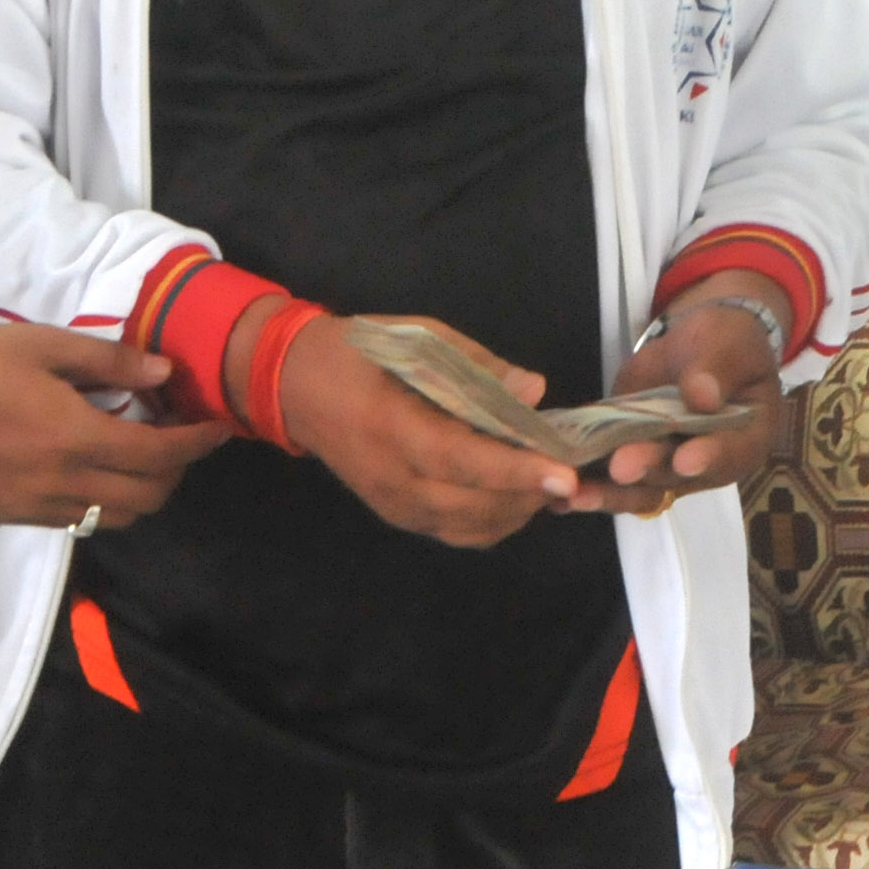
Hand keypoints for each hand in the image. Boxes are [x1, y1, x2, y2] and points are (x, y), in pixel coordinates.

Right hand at [0, 324, 229, 528]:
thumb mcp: (43, 346)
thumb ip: (109, 361)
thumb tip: (164, 372)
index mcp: (75, 438)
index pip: (160, 456)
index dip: (197, 444)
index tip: (219, 428)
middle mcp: (63, 484)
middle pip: (148, 498)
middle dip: (176, 470)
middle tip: (178, 435)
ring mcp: (38, 508)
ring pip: (116, 518)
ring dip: (143, 491)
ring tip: (140, 452)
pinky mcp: (15, 518)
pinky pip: (79, 522)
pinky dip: (104, 501)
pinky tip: (93, 466)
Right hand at [275, 313, 569, 546]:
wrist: (296, 386)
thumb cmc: (358, 352)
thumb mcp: (415, 337)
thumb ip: (476, 365)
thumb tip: (533, 390)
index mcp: (393, 426)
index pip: (462, 458)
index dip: (514, 469)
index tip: (562, 473)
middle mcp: (392, 478)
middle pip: (473, 503)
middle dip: (529, 494)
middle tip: (572, 472)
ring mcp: (393, 504)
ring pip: (469, 526)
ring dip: (516, 510)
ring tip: (550, 482)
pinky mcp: (397, 515)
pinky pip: (455, 531)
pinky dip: (493, 520)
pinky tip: (516, 495)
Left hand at [565, 289, 786, 515]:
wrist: (700, 344)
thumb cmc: (728, 342)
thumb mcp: (731, 343)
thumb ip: (717, 368)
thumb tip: (701, 395)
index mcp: (744, 437)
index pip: (730, 453)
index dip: (708, 458)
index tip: (685, 460)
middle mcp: (704, 463)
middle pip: (676, 476)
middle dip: (647, 470)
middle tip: (621, 467)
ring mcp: (665, 463)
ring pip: (639, 488)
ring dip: (609, 493)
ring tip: (576, 495)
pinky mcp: (631, 452)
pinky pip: (609, 475)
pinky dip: (586, 483)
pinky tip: (556, 493)